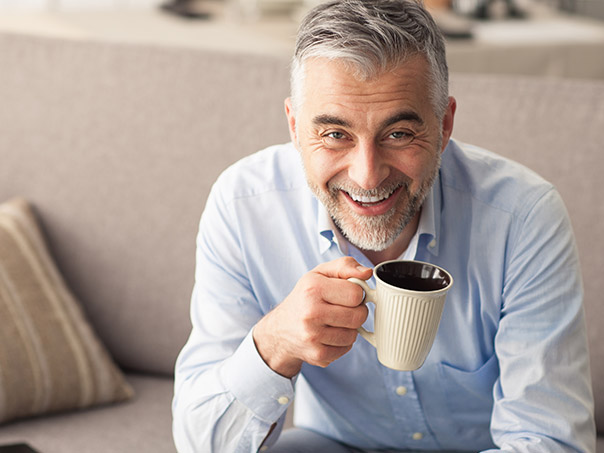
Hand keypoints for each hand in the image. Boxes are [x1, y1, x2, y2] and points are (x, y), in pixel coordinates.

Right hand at [253, 257, 372, 377]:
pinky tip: (329, 334)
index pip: (356, 293)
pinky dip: (342, 342)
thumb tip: (367, 272)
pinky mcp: (317, 354)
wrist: (280, 329)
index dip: (356, 293)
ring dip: (349, 328)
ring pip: (354, 334)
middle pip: (358, 316)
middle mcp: (311, 312)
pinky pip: (346, 348)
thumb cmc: (305, 297)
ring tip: (334, 322)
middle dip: (356, 311)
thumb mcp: (320, 273)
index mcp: (313, 288)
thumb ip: (345, 266)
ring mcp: (313, 336)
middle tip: (343, 309)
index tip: (346, 294)